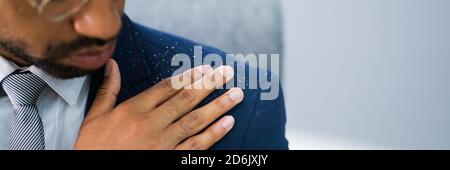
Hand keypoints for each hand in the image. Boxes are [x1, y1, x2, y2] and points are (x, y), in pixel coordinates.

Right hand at [74, 59, 243, 149]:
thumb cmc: (93, 147)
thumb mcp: (95, 117)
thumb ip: (108, 90)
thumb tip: (113, 64)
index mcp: (133, 109)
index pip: (167, 87)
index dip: (189, 76)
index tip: (205, 68)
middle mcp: (151, 123)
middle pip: (186, 99)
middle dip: (209, 84)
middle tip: (228, 72)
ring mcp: (162, 143)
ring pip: (195, 120)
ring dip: (218, 106)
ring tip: (236, 94)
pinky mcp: (169, 159)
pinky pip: (195, 146)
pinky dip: (213, 134)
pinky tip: (228, 123)